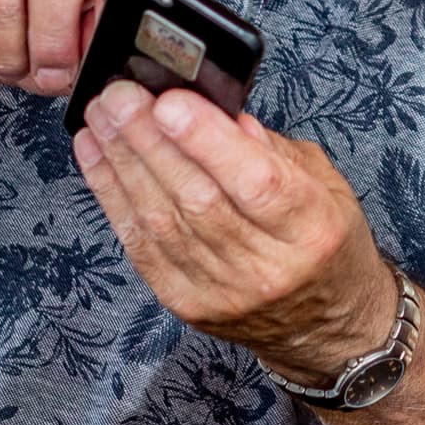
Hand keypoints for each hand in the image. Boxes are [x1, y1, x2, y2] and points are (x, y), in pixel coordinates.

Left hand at [72, 84, 395, 375]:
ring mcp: (223, 291)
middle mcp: (268, 266)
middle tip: (118, 96)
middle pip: (197, 198)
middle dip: (149, 140)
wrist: (325, 328)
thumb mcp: (325, 184)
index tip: (169, 101)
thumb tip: (216, 112)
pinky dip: (114, 198)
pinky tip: (99, 160)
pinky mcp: (186, 304)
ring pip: (161, 220)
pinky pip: (141, 247)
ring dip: (123, 163)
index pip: (256, 181)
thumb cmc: (326, 246)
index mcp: (313, 228)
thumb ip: (271, 149)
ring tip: (101, 118)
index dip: (206, 140)